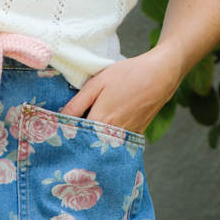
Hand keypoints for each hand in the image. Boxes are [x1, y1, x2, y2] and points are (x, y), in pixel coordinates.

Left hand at [60, 42, 181, 133]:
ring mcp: (126, 137)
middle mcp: (113, 134)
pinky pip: (117, 143)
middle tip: (71, 135)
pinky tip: (106, 130)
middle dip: (79, 142)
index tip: (60, 133)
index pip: (76, 136)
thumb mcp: (97, 83)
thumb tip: (61, 118)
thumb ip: (77, 103)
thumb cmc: (128, 74)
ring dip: (94, 142)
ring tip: (89, 133)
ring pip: (103, 146)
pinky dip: (109, 139)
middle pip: (89, 145)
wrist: (160, 75)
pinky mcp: (135, 136)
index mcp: (101, 120)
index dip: (67, 135)